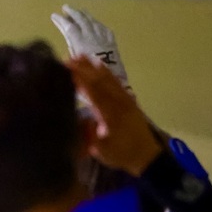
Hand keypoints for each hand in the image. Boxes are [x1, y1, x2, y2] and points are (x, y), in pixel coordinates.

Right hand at [51, 5, 130, 92]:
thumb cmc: (91, 81)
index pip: (69, 28)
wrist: (115, 83)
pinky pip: (104, 29)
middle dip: (73, 12)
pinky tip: (97, 24)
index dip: (61, 21)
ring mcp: (103, 38)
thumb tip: (63, 55)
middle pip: (81, 20)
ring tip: (80, 11)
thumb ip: (69, 60)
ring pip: (93, 22)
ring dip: (85, 15)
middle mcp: (91, 37)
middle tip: (66, 7)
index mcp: (80, 44)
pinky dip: (98, 24)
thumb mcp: (74, 73)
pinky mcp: (112, 42)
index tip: (54, 15)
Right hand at [68, 56, 161, 176]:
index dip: (80, 79)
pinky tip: (99, 66)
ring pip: (108, 78)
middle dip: (84, 68)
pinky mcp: (128, 99)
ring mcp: (125, 99)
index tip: (66, 69)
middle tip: (67, 59)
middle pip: (100, 81)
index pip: (93, 91)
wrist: (146, 155)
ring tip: (80, 56)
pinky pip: (116, 81)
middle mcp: (118, 102)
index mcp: (110, 114)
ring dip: (93, 67)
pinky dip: (106, 72)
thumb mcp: (100, 149)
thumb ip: (88, 133)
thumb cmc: (121, 153)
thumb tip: (77, 119)